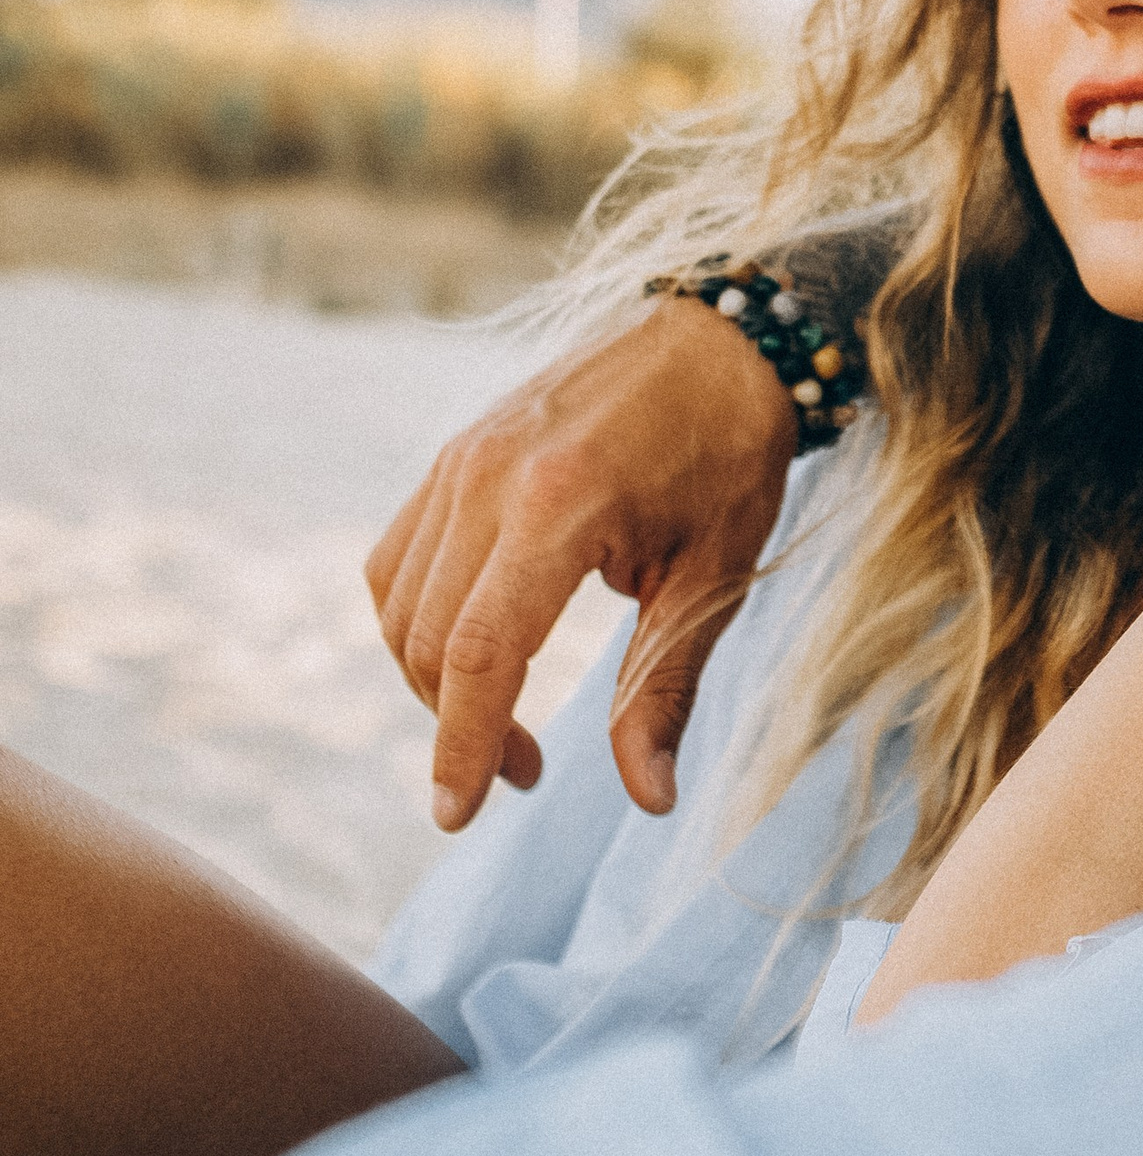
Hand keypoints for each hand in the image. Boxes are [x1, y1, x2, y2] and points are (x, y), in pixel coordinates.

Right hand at [365, 297, 797, 830]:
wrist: (719, 338)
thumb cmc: (730, 454)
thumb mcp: (716, 574)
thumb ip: (666, 688)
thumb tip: (650, 799)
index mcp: (559, 504)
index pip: (479, 653)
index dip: (462, 746)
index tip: (458, 817)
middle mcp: (489, 477)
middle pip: (426, 639)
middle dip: (459, 728)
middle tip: (527, 773)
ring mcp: (461, 458)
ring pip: (399, 603)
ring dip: (434, 681)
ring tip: (507, 721)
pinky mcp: (454, 454)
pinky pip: (399, 557)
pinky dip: (418, 619)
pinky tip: (476, 647)